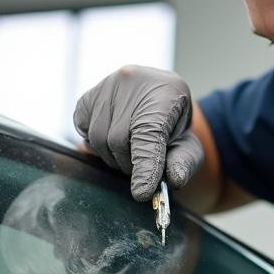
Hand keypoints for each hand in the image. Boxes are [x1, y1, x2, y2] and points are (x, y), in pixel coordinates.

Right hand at [74, 65, 203, 201]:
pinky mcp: (87, 96)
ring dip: (114, 158)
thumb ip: (184, 163)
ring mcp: (105, 86)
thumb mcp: (188, 145)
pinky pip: (84, 132)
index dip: (145, 165)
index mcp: (165, 92)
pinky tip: (114, 140)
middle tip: (143, 169)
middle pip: (119, 140)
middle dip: (130, 164)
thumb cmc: (174, 126)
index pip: (148, 134)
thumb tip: (174, 179)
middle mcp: (131, 81)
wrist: (158, 100)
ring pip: (98, 139)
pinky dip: (97, 145)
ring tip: (131, 154)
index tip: (142, 192)